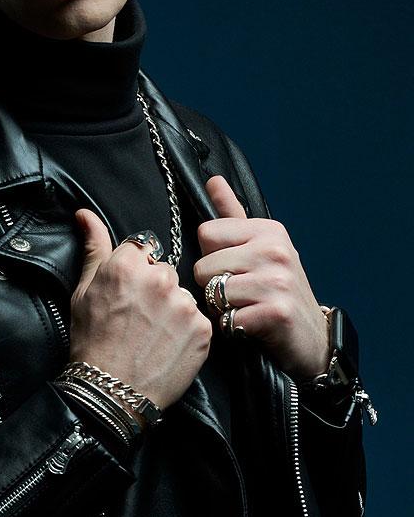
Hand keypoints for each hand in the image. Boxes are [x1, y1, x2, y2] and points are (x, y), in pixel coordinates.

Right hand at [69, 208, 212, 409]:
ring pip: (182, 295)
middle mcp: (160, 278)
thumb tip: (85, 213)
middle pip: (165, 270)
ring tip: (153, 335)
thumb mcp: (83, 291)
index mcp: (128, 264)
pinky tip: (168, 346)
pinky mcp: (203, 329)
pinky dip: (186, 331)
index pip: (142, 249)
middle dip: (155, 287)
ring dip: (172, 308)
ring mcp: (184, 304)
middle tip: (139, 316)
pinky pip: (198, 319)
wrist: (110, 392)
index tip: (127, 293)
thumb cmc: (91, 341)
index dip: (134, 271)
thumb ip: (93, 247)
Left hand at [192, 175, 329, 379]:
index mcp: (268, 230)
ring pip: (213, 293)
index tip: (232, 268)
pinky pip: (228, 319)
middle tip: (240, 294)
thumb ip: (232, 214)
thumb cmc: (279, 289)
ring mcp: (277, 281)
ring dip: (222, 308)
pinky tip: (251, 326)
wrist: (314, 337)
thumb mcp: (260, 246)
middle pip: (203, 265)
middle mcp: (275, 250)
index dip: (211, 256)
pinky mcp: (276, 312)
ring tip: (245, 308)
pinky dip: (233, 328)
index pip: (206, 233)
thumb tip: (213, 180)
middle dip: (213, 286)